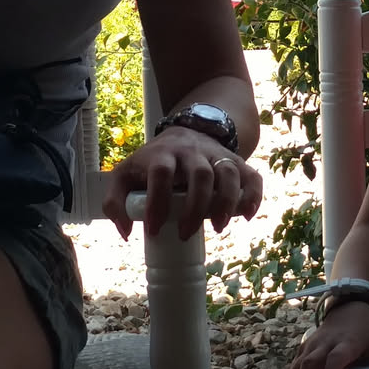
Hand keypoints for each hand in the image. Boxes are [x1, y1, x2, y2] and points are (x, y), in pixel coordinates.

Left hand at [104, 125, 263, 239]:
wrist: (185, 135)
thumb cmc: (151, 164)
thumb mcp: (125, 176)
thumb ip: (115, 202)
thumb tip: (126, 232)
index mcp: (162, 155)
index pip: (161, 174)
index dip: (158, 201)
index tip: (154, 230)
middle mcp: (191, 152)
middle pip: (200, 175)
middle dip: (196, 207)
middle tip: (185, 233)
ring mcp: (216, 155)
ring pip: (228, 173)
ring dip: (227, 202)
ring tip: (218, 228)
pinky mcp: (235, 161)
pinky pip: (252, 176)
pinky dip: (254, 195)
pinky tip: (247, 215)